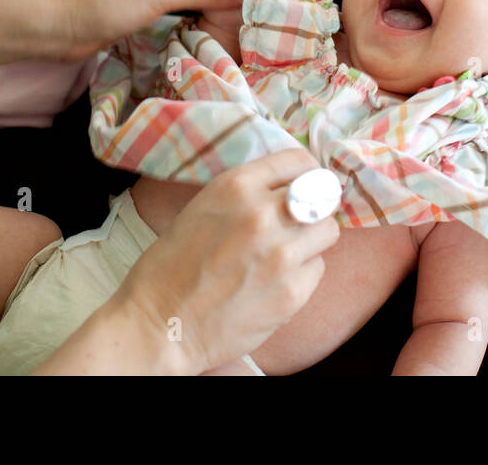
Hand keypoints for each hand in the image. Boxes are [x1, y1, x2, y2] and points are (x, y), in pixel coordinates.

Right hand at [114, 149, 340, 373]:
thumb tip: (289, 185)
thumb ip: (248, 192)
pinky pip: (317, 269)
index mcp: (237, 186)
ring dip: (311, 240)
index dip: (305, 173)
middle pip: (321, 195)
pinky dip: (302, 274)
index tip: (304, 184)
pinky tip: (275, 281)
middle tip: (296, 223)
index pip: (300, 161)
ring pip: (327, 231)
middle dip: (312, 207)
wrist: (159, 326)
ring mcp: (281, 255)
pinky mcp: (291, 293)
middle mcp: (263, 214)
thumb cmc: (172, 266)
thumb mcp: (204, 206)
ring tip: (285, 253)